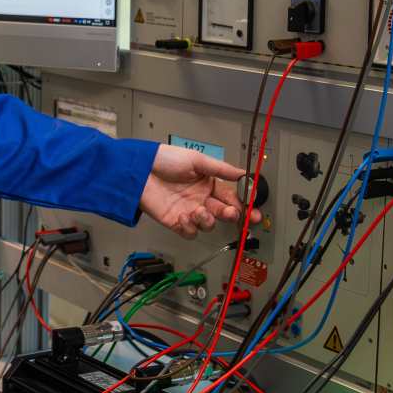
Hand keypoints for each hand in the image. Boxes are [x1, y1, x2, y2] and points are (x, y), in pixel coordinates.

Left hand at [139, 145, 259, 238]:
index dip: (244, 203)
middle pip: (224, 213)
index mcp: (209, 183)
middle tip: (233, 213)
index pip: (232, 196)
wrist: (139, 170)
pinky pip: (190, 232)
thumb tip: (244, 174)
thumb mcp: (197, 160)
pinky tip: (184, 216)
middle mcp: (201, 198)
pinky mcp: (176, 222)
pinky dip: (190, 227)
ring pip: (209, 225)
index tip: (253, 209)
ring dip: (208, 220)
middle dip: (233, 215)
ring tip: (199, 210)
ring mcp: (189, 211)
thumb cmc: (165, 160)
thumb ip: (221, 169)